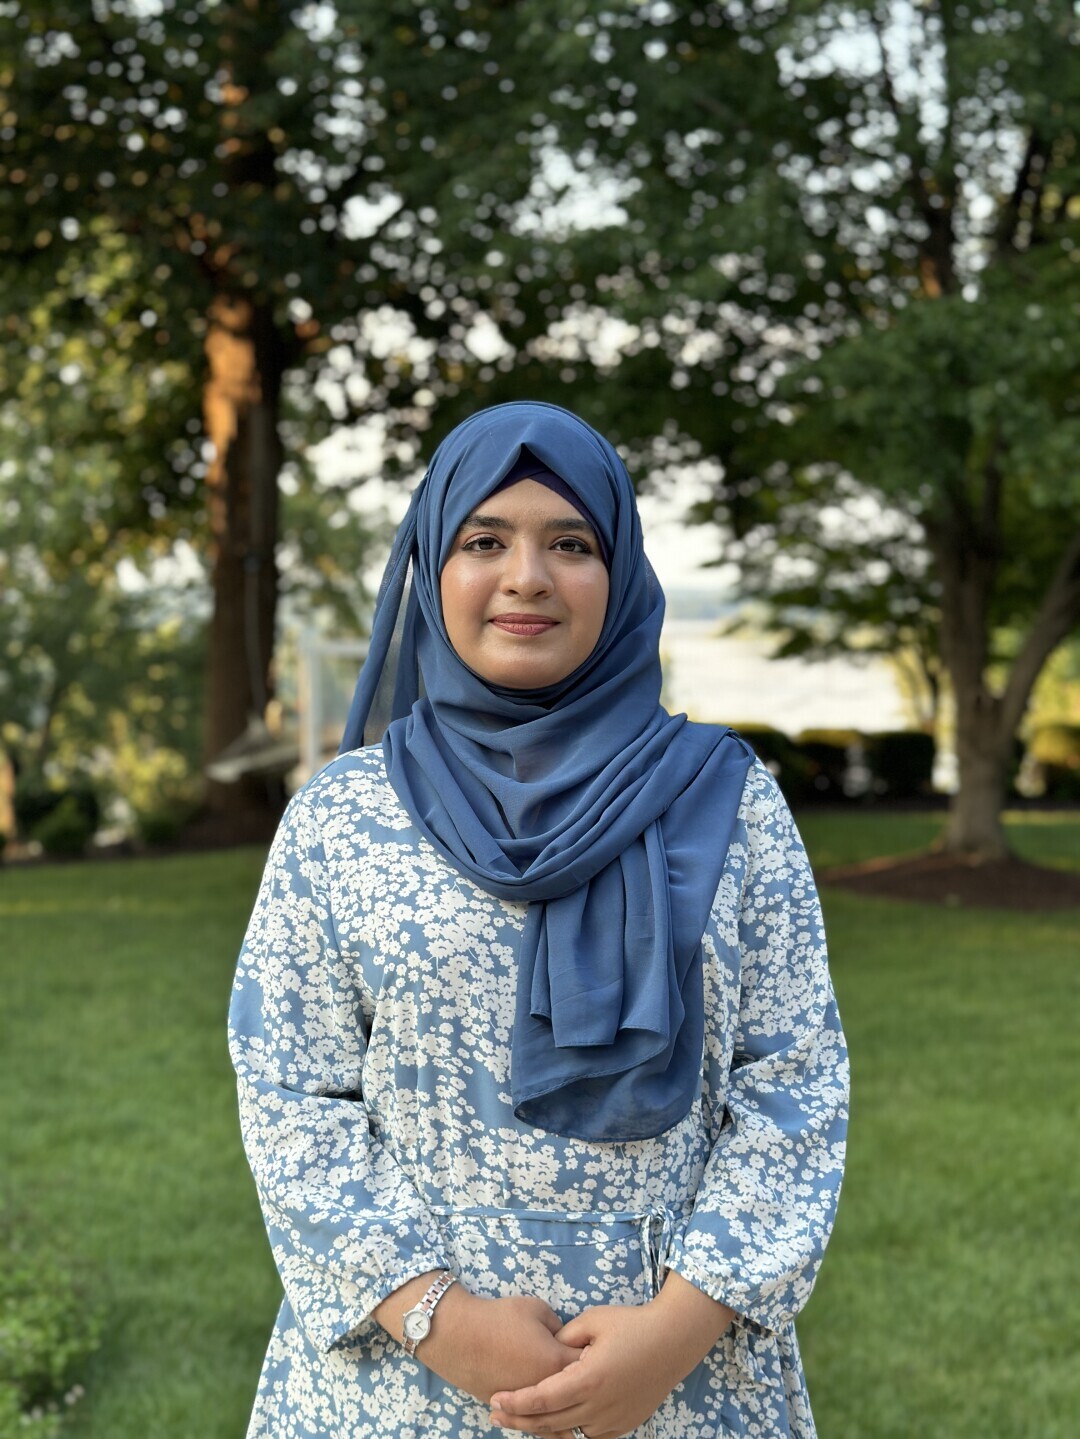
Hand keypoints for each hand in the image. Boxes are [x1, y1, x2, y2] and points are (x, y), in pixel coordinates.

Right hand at [375, 1275, 580, 1405]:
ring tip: (580, 1400)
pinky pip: (536, 1421)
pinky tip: (555, 1416)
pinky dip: (547, 1420)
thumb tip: (565, 1338)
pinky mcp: (510, 1410)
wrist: (458, 1335)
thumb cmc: (499, 1317)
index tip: (603, 1351)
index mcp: (556, 1362)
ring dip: (570, 1409)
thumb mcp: (537, 1308)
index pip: (591, 1365)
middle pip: (578, 1395)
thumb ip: (559, 1326)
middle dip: (587, 1385)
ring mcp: (526, 1404)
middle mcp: (545, 1390)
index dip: (599, 1357)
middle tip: (595, 1375)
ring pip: (559, 1417)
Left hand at [488, 1272, 733, 1437]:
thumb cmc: (631, 1324)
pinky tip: (557, 1420)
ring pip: (569, 1433)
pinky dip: (570, 1429)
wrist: (673, 1341)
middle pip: (550, 1423)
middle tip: (496, 1415)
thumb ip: (563, 1338)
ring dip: (544, 1427)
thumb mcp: (592, 1321)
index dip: (516, 1403)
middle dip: (520, 1420)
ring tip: (521, 1418)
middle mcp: (600, 1407)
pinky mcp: (624, 1424)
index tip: (495, 1401)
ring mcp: (614, 1420)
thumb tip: (544, 1351)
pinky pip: (590, 1434)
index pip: (542, 1399)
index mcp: (589, 1379)